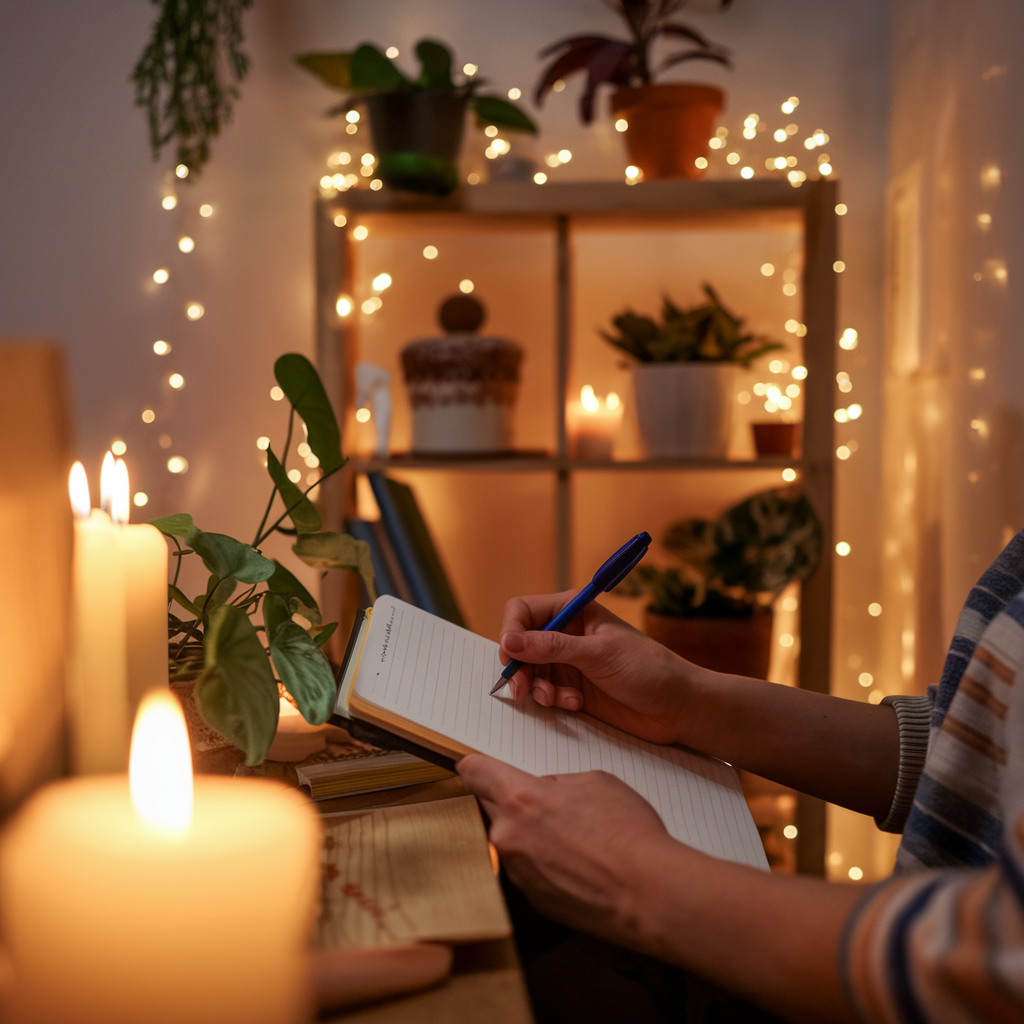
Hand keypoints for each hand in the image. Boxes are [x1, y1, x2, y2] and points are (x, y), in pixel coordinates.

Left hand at [458, 753, 679, 945]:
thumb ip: (556, 784)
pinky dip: (545, 865)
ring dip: (531, 836)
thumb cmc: (628, 834)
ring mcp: (517, 873)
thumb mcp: (594, 782)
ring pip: (512, 842)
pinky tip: (577, 864)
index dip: (475, 765)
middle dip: (511, 802)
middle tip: (543, 805)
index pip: (475, 772)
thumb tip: (545, 793)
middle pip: (490, 808)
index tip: (474, 766)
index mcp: (520, 799)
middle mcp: (508, 836)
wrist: (649, 893)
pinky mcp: (532, 901)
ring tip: (574, 839)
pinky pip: (529, 870)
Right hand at [499, 591, 706, 745]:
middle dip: (520, 667)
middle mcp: (566, 633)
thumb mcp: (599, 654)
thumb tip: (510, 641)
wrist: (678, 707)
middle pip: (521, 644)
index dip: (512, 631)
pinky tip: (574, 704)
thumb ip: (552, 647)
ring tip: (555, 700)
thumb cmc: (649, 669)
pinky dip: (551, 700)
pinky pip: (544, 691)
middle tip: (523, 689)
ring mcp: (568, 662)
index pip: (524, 610)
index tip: (511, 656)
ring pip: (529, 671)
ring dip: (536, 687)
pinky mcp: (572, 687)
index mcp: (574, 610)